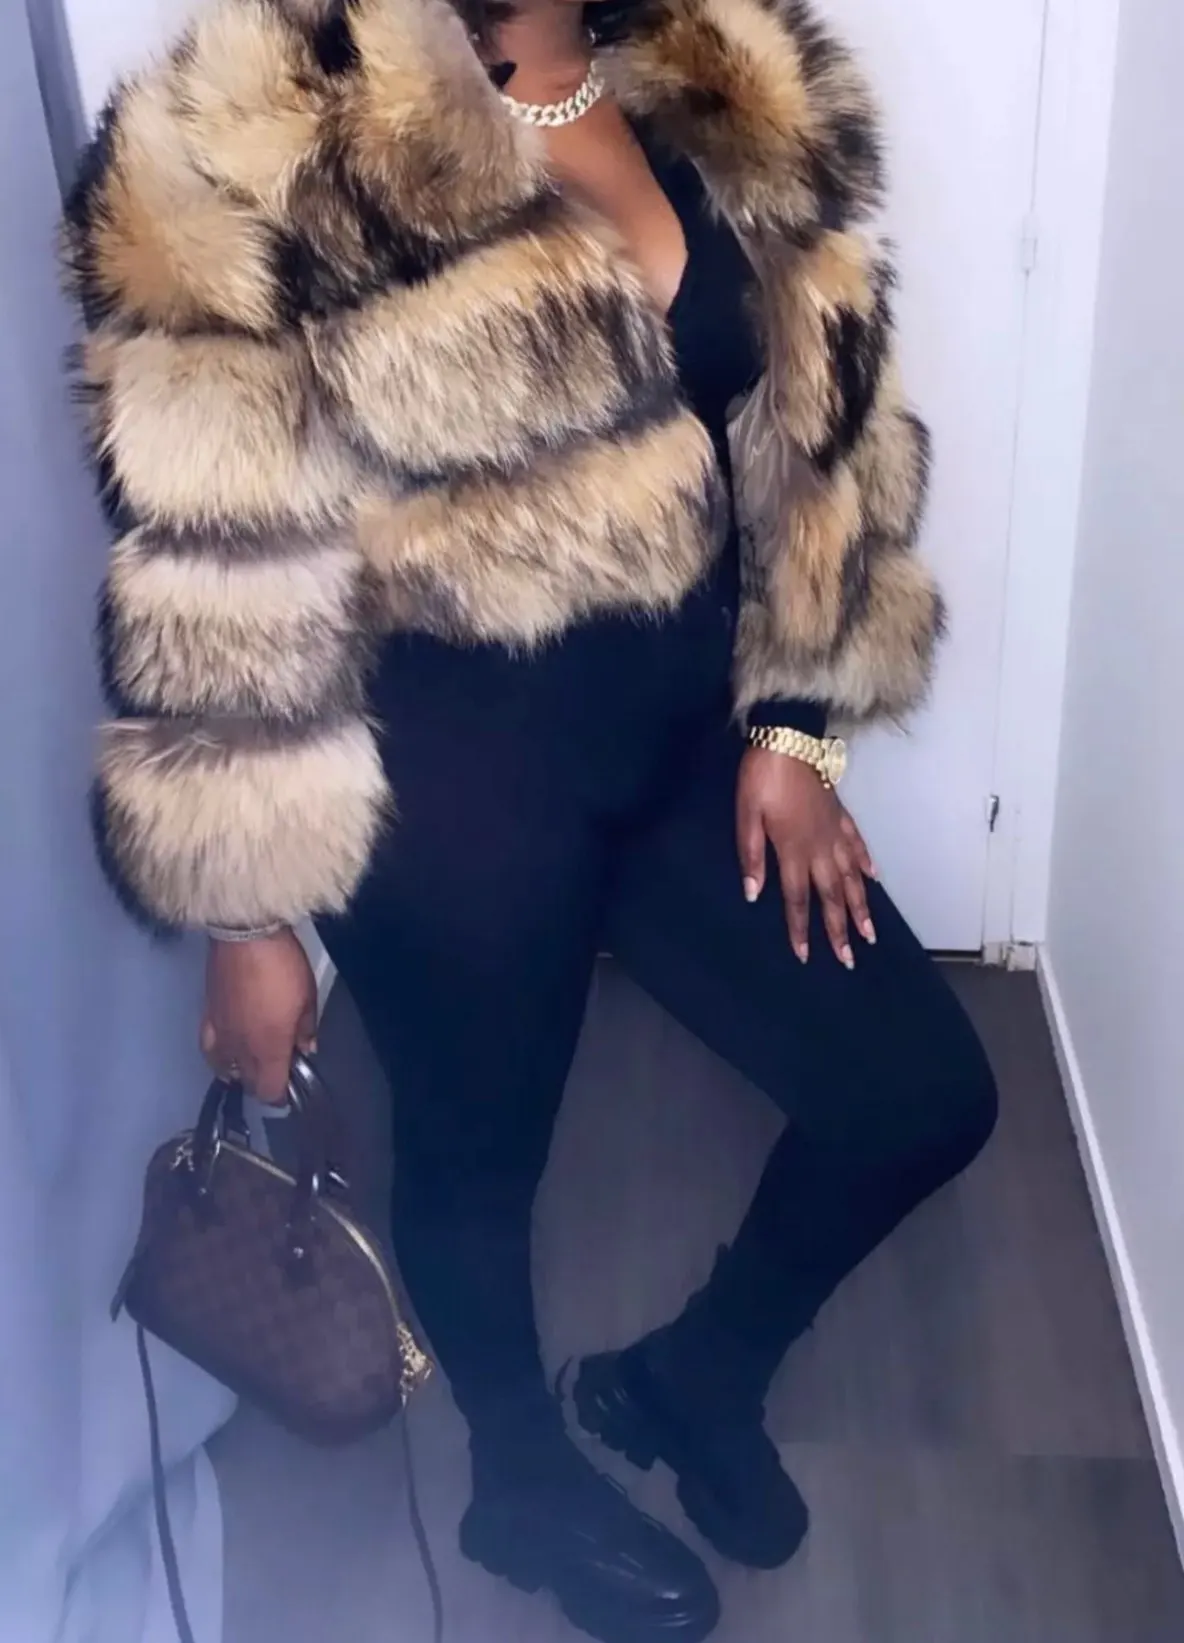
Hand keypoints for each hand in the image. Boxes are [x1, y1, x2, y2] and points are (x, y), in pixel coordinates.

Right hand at [200, 928, 317, 1102]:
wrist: (245, 936)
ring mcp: (220, 1034)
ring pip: (226, 1069)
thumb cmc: (283, 967)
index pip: (269, 1090)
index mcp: (268, 1048)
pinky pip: (210, 1050)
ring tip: (254, 1062)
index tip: (290, 1089)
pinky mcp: (206, 1017)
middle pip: (248, 1083)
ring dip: (241, 1072)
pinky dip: (219, 1057)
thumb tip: (306, 1048)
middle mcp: (240, 1049)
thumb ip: (306, 1029)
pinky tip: (226, 1052)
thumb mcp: (307, 998)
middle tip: (278, 1070)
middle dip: (263, 1084)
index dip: (281, 1096)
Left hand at [736, 748, 876, 967]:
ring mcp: (834, 830)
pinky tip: (874, 877)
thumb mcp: (746, 815)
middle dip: (839, 929)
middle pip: (832, 896)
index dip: (801, 929)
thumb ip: (751, 855)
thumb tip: (754, 894)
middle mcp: (819, 846)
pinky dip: (866, 863)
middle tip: (849, 959)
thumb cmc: (762, 777)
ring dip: (861, 906)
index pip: (798, 899)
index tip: (805, 956)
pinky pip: (857, 844)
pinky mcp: (840, 814)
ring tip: (869, 932)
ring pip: (852, 877)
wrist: (787, 739)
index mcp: (793, 849)